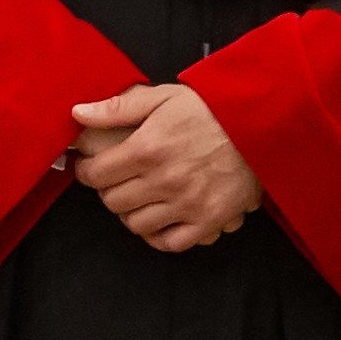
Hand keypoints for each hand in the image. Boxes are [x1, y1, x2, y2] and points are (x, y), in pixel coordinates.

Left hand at [70, 83, 261, 251]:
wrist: (261, 123)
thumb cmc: (212, 108)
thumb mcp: (163, 97)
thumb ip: (118, 107)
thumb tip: (79, 113)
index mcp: (148, 148)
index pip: (96, 174)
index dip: (87, 171)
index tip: (90, 167)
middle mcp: (164, 180)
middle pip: (113, 202)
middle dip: (109, 190)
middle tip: (116, 180)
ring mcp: (186, 204)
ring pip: (137, 225)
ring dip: (132, 213)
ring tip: (139, 199)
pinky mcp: (208, 220)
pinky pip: (171, 242)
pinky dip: (159, 236)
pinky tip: (161, 220)